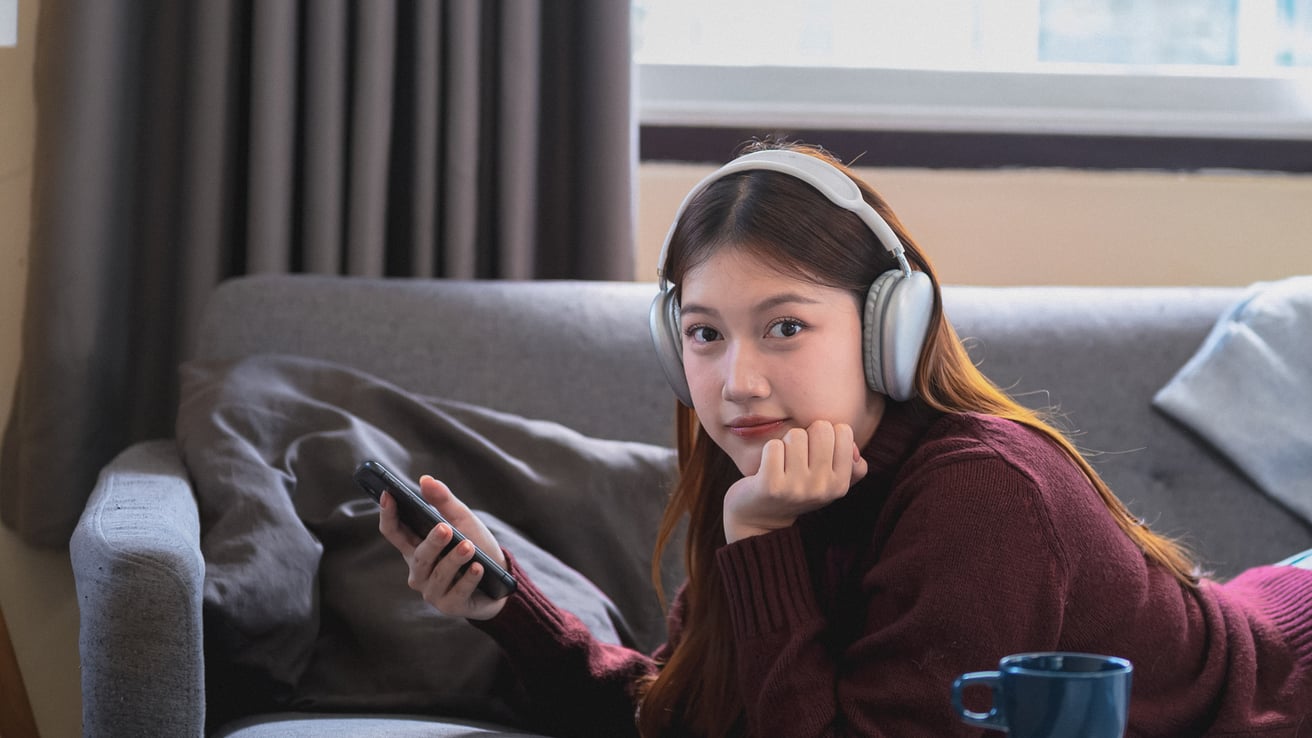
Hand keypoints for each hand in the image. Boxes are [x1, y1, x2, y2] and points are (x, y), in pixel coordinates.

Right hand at [378, 475, 509, 619]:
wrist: (500, 579)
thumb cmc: (476, 546)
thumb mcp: (462, 521)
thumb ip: (444, 502)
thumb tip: (426, 479)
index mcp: (415, 547)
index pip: (394, 532)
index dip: (388, 514)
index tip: (388, 495)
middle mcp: (419, 571)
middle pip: (418, 555)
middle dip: (431, 542)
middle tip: (444, 528)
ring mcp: (432, 591)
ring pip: (438, 574)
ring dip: (454, 559)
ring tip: (468, 546)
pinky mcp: (450, 606)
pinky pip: (457, 592)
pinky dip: (468, 579)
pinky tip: (478, 568)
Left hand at [723, 420, 868, 543]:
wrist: (761, 518)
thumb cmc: (798, 489)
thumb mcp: (830, 482)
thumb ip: (851, 464)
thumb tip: (854, 448)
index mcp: (841, 484)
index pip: (843, 431)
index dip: (826, 433)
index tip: (816, 450)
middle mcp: (822, 487)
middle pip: (821, 428)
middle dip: (807, 434)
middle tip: (798, 454)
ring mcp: (797, 488)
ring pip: (796, 435)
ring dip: (786, 444)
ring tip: (783, 463)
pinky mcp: (771, 486)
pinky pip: (774, 446)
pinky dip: (769, 451)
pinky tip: (768, 468)